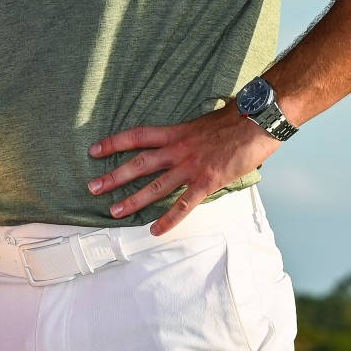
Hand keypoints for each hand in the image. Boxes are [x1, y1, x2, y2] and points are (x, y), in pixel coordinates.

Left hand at [87, 109, 279, 235]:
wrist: (257, 120)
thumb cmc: (235, 119)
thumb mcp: (203, 123)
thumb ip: (188, 136)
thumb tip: (182, 144)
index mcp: (175, 133)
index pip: (137, 136)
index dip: (114, 143)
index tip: (94, 150)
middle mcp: (178, 150)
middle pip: (138, 164)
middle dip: (113, 177)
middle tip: (93, 188)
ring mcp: (191, 167)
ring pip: (155, 187)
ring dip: (133, 200)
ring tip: (114, 212)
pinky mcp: (207, 181)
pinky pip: (183, 204)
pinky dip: (168, 219)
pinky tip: (155, 230)